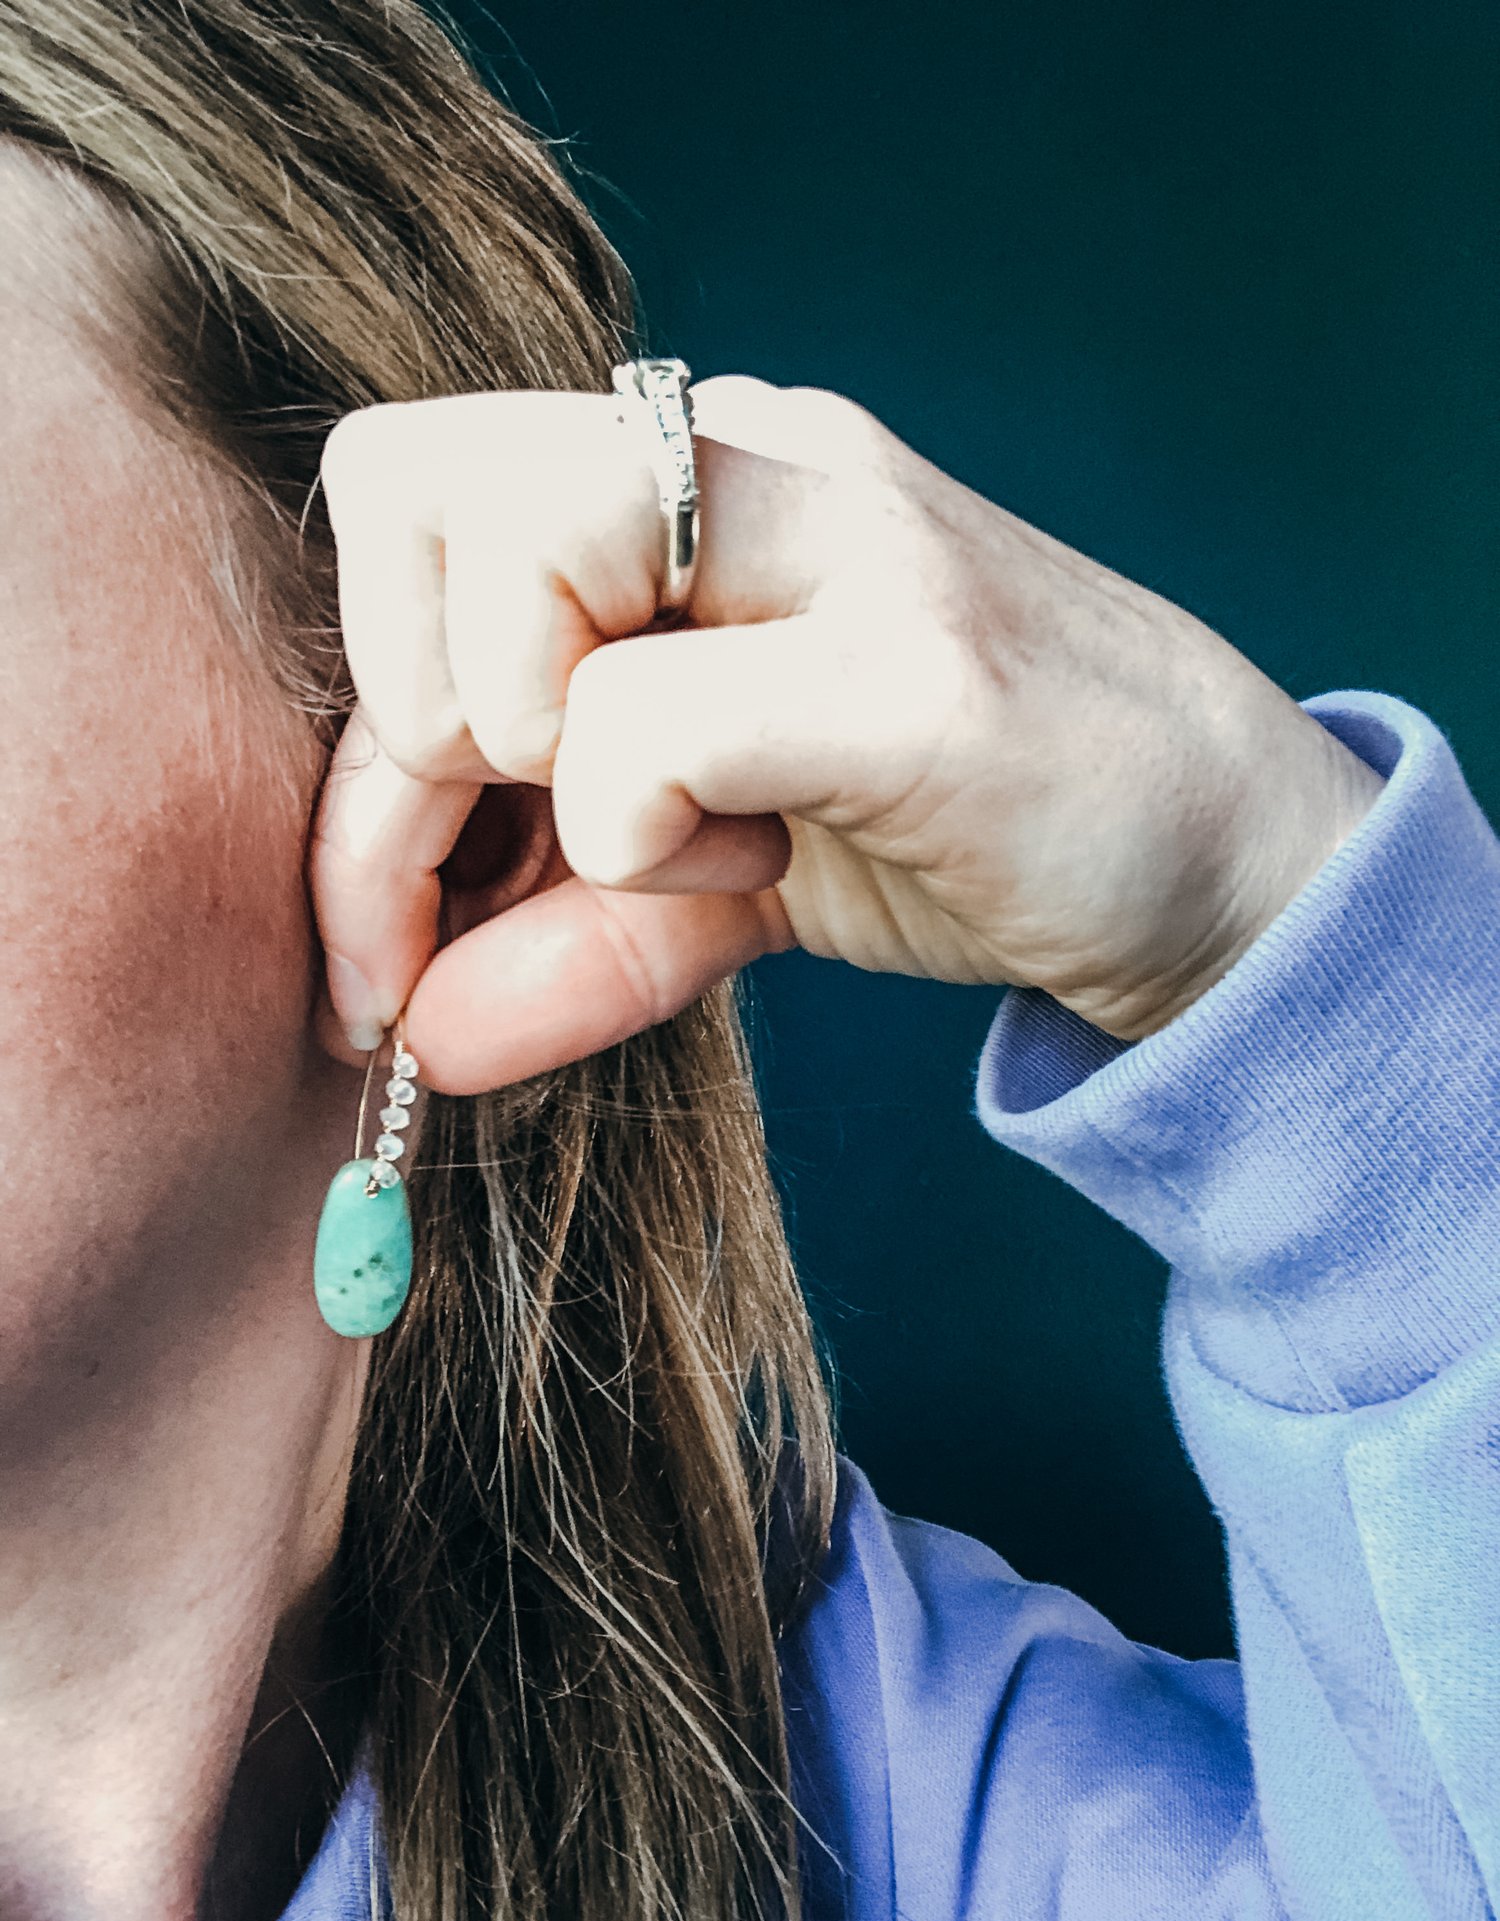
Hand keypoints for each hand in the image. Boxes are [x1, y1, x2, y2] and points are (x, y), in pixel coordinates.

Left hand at [309, 375, 1384, 1093]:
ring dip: (520, 747)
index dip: (359, 733)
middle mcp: (749, 457)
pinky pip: (641, 724)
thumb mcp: (723, 886)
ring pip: (515, 534)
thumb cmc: (967, 835)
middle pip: (410, 478)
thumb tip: (412, 1034)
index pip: (406, 516)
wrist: (1225, 863)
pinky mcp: (911, 663)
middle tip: (503, 862)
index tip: (399, 928)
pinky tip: (758, 864)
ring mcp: (839, 533)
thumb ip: (567, 935)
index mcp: (688, 480)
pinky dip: (632, 836)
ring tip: (670, 842)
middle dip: (403, 731)